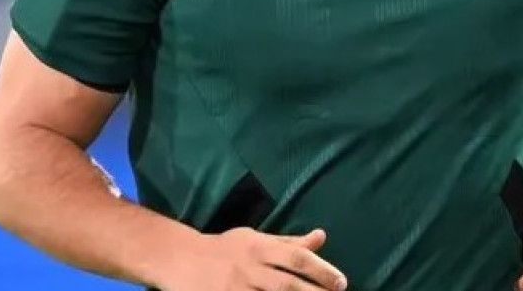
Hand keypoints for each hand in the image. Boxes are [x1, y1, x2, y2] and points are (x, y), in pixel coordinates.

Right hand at [168, 227, 347, 290]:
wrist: (181, 259)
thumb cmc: (224, 248)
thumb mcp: (256, 238)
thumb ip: (289, 242)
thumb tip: (321, 237)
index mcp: (260, 248)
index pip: (297, 258)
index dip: (322, 270)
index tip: (341, 283)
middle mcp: (250, 268)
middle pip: (288, 285)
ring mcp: (236, 288)